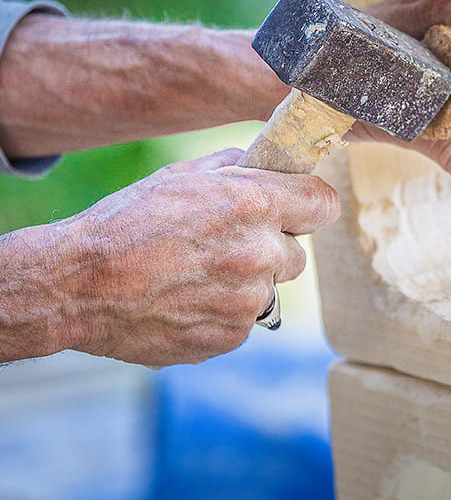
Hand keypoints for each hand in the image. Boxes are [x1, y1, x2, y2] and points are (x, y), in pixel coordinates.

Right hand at [50, 149, 337, 365]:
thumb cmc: (126, 222)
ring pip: (270, 289)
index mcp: (254, 204)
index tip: (298, 210)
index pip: (324, 204)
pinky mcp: (231, 336)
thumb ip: (236, 167)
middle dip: (271, 248)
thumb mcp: (182, 175)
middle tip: (226, 245)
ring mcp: (247, 300)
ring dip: (246, 283)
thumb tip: (267, 164)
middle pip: (297, 254)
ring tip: (196, 274)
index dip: (309, 206)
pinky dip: (223, 312)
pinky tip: (185, 300)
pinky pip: (245, 320)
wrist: (77, 285)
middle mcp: (259, 253)